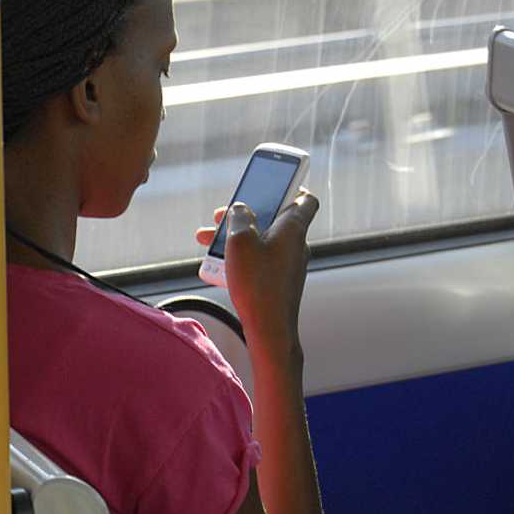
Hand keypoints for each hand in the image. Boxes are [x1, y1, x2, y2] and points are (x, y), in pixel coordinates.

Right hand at [195, 190, 319, 370]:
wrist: (270, 330)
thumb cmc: (258, 284)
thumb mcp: (239, 241)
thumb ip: (238, 217)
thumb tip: (240, 209)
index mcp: (293, 228)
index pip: (306, 198)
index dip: (292, 186)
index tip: (272, 183)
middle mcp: (296, 244)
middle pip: (274, 218)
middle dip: (246, 213)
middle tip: (222, 214)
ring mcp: (289, 264)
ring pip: (262, 239)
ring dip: (236, 236)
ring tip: (207, 241)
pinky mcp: (280, 281)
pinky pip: (260, 259)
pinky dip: (241, 256)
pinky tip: (218, 265)